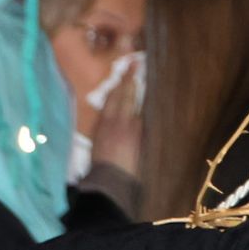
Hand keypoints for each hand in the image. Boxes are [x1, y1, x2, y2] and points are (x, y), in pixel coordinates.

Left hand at [89, 58, 141, 177]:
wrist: (109, 187)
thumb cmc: (136, 172)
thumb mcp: (148, 150)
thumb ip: (148, 130)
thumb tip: (150, 113)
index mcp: (135, 127)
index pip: (139, 98)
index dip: (141, 82)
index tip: (144, 68)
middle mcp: (119, 122)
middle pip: (123, 94)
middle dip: (127, 78)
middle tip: (132, 62)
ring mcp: (105, 126)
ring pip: (111, 100)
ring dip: (117, 86)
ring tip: (123, 75)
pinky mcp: (97, 132)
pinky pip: (104, 109)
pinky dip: (109, 99)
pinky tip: (112, 97)